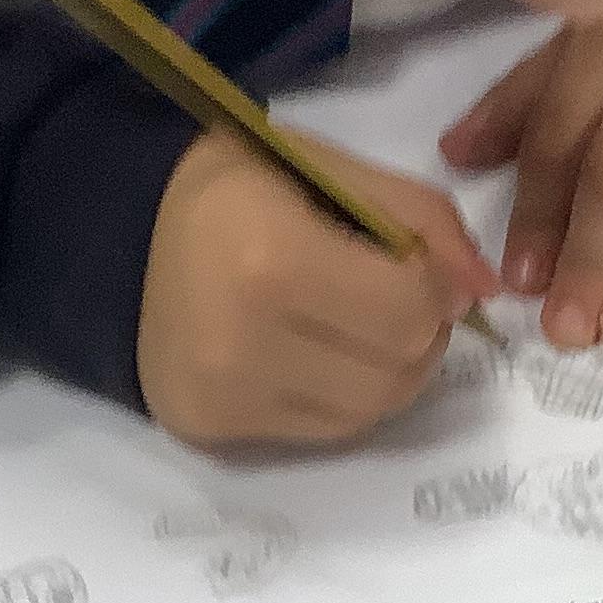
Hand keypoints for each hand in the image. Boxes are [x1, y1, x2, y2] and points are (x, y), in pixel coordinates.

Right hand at [137, 131, 498, 446]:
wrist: (117, 237)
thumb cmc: (234, 189)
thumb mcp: (330, 168)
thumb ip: (421, 218)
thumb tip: (485, 291)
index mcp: (272, 258)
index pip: (410, 310)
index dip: (434, 287)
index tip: (413, 262)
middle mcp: (243, 341)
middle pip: (398, 370)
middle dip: (419, 330)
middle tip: (391, 293)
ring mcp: (225, 398)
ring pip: (371, 412)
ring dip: (392, 370)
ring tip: (362, 324)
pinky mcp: (215, 434)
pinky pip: (327, 432)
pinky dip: (345, 396)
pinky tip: (318, 353)